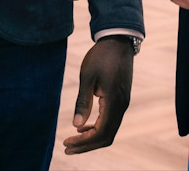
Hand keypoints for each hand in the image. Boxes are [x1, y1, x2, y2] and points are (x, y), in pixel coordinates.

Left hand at [62, 36, 132, 153]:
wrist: (119, 40)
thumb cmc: (102, 56)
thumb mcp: (88, 76)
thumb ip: (82, 101)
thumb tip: (76, 125)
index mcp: (114, 102)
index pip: (100, 133)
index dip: (83, 142)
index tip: (65, 142)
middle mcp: (122, 106)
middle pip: (106, 137)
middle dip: (86, 145)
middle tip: (66, 148)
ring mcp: (123, 103)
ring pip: (109, 130)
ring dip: (91, 138)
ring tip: (72, 140)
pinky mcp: (121, 99)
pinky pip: (111, 121)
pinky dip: (97, 128)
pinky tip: (83, 126)